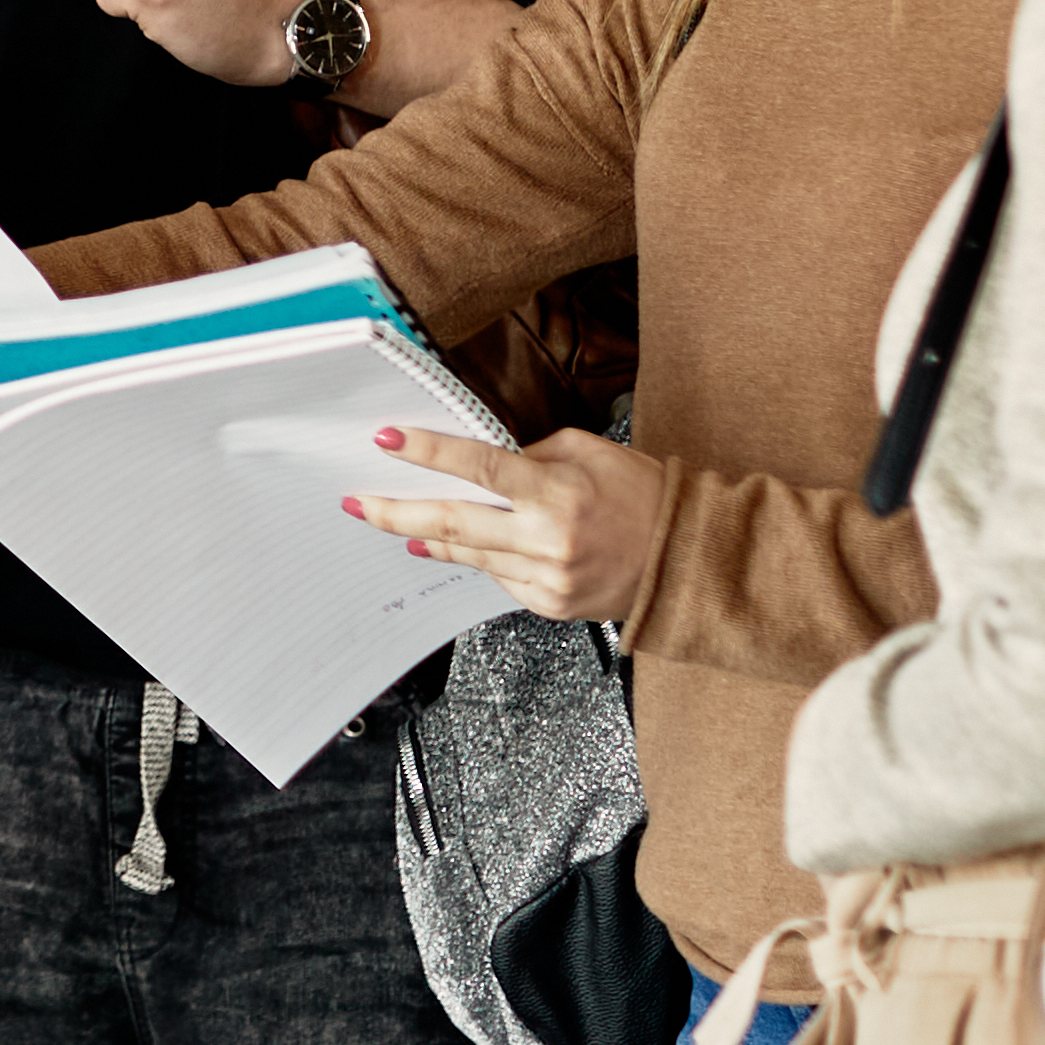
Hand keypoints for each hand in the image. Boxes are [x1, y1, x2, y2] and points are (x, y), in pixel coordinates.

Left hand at [348, 423, 664, 622]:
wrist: (686, 560)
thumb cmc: (643, 496)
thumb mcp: (586, 452)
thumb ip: (528, 456)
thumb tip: (480, 466)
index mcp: (557, 492)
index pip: (478, 467)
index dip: (428, 452)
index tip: (387, 439)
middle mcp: (548, 539)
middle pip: (453, 524)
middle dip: (396, 512)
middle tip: (357, 503)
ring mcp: (547, 578)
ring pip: (467, 555)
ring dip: (424, 538)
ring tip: (390, 521)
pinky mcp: (549, 605)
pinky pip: (496, 578)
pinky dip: (474, 560)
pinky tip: (452, 548)